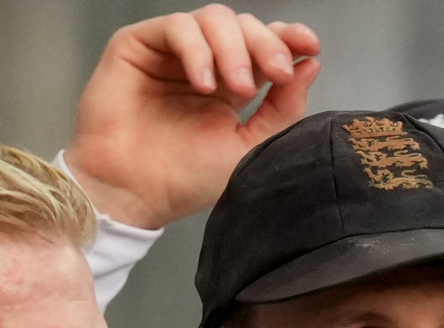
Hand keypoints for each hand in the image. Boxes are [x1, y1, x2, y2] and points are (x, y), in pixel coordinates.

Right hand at [65, 6, 320, 228]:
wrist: (132, 193)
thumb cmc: (183, 180)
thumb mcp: (248, 148)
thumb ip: (282, 109)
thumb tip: (311, 64)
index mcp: (230, 87)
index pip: (263, 47)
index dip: (286, 38)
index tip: (309, 46)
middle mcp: (202, 65)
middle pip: (243, 27)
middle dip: (265, 45)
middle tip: (274, 75)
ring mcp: (170, 54)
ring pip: (214, 19)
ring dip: (232, 48)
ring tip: (232, 88)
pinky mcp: (139, 46)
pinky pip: (177, 26)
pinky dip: (196, 49)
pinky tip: (201, 83)